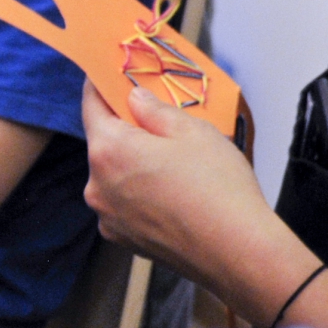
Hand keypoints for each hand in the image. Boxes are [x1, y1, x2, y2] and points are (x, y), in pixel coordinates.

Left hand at [80, 83, 284, 301]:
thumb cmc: (217, 184)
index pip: (91, 107)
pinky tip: (172, 196)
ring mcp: (105, 215)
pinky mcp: (121, 238)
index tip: (104, 77)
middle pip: (104, 144)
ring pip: (114, 177)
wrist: (236, 251)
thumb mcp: (192, 131)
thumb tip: (132, 98)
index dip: (99, 88)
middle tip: (157, 123)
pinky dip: (140, 195)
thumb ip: (154, 110)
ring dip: (134, 166)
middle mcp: (95, 184)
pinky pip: (124, 204)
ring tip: (174, 166)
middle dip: (125, 132)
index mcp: (108, 149)